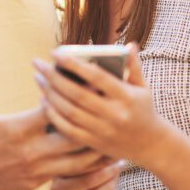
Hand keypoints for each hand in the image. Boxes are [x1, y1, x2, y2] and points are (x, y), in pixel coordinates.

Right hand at [0, 73, 112, 189]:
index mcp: (18, 130)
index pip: (54, 111)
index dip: (72, 96)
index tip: (90, 83)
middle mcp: (31, 153)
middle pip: (74, 138)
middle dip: (92, 122)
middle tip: (112, 108)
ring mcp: (35, 171)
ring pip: (76, 162)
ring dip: (95, 149)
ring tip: (114, 136)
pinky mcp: (35, 183)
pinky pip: (66, 174)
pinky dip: (81, 164)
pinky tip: (93, 155)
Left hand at [34, 43, 169, 166]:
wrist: (151, 145)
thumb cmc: (144, 109)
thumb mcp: (143, 87)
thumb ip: (134, 66)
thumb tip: (129, 44)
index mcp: (126, 96)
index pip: (96, 76)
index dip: (73, 64)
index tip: (55, 53)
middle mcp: (114, 114)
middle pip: (77, 94)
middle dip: (53, 77)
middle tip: (38, 64)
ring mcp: (103, 130)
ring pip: (69, 112)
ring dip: (50, 94)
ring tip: (38, 79)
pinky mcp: (94, 143)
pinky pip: (68, 130)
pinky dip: (53, 116)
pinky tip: (44, 102)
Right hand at [52, 160, 123, 189]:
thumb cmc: (84, 174)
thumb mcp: (84, 163)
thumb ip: (93, 156)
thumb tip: (111, 150)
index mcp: (56, 171)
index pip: (79, 163)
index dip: (98, 158)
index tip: (112, 153)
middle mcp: (57, 189)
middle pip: (88, 181)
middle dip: (108, 172)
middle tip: (120, 164)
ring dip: (111, 185)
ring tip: (118, 176)